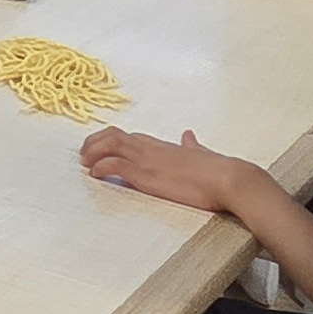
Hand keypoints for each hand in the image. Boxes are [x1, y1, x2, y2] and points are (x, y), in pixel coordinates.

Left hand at [78, 125, 239, 213]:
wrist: (228, 179)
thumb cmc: (217, 171)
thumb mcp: (200, 153)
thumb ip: (192, 145)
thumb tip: (188, 135)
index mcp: (161, 144)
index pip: (128, 136)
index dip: (109, 141)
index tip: (99, 149)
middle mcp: (150, 147)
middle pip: (112, 135)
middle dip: (94, 142)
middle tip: (84, 155)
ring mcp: (147, 159)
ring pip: (108, 145)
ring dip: (92, 153)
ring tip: (84, 163)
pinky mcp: (146, 174)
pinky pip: (114, 165)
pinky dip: (100, 167)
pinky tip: (95, 175)